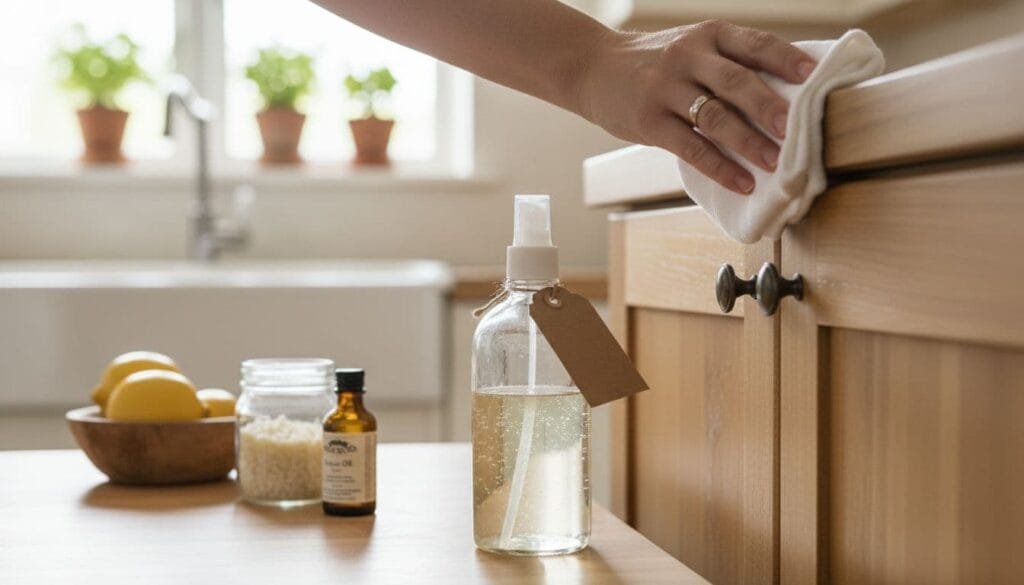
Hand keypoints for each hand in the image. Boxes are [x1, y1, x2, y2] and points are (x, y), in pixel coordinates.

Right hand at [577, 21, 816, 193]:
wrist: (593, 67)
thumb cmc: (655, 62)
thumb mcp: (691, 46)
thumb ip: (728, 63)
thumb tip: (787, 95)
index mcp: (709, 35)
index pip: (754, 44)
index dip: (786, 59)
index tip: (814, 77)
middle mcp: (688, 57)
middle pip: (736, 81)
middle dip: (769, 106)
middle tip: (796, 129)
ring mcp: (665, 89)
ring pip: (714, 116)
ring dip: (748, 142)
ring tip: (774, 163)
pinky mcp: (648, 121)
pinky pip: (690, 147)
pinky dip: (719, 166)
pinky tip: (740, 182)